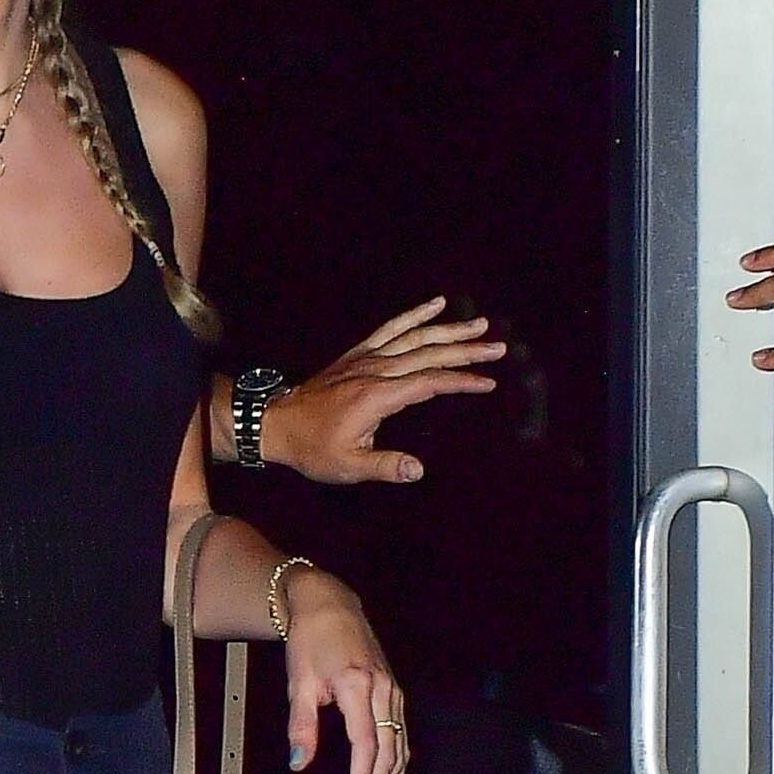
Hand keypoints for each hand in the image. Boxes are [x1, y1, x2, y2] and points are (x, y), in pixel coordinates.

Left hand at [249, 299, 501, 483]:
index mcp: (377, 395)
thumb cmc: (312, 448)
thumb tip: (418, 470)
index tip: (488, 382)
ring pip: (415, 337)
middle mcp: (376, 370)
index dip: (461, 381)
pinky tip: (436, 304)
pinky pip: (390, 328)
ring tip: (479, 324)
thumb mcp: (347, 466)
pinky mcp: (358, 353)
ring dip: (449, 330)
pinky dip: (414, 314)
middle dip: (466, 351)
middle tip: (497, 348)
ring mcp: (367, 357)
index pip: (429, 383)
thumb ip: (385, 466)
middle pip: (429, 354)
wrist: (276, 423)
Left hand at [281, 568, 409, 773]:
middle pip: (388, 750)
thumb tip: (300, 762)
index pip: (366, 743)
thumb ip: (301, 725)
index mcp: (358, 686)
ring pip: (400, 744)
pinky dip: (398, 762)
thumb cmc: (310, 642)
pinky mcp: (395, 692)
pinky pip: (402, 734)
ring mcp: (393, 691)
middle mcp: (383, 690)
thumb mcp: (299, 683)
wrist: (330, 606)